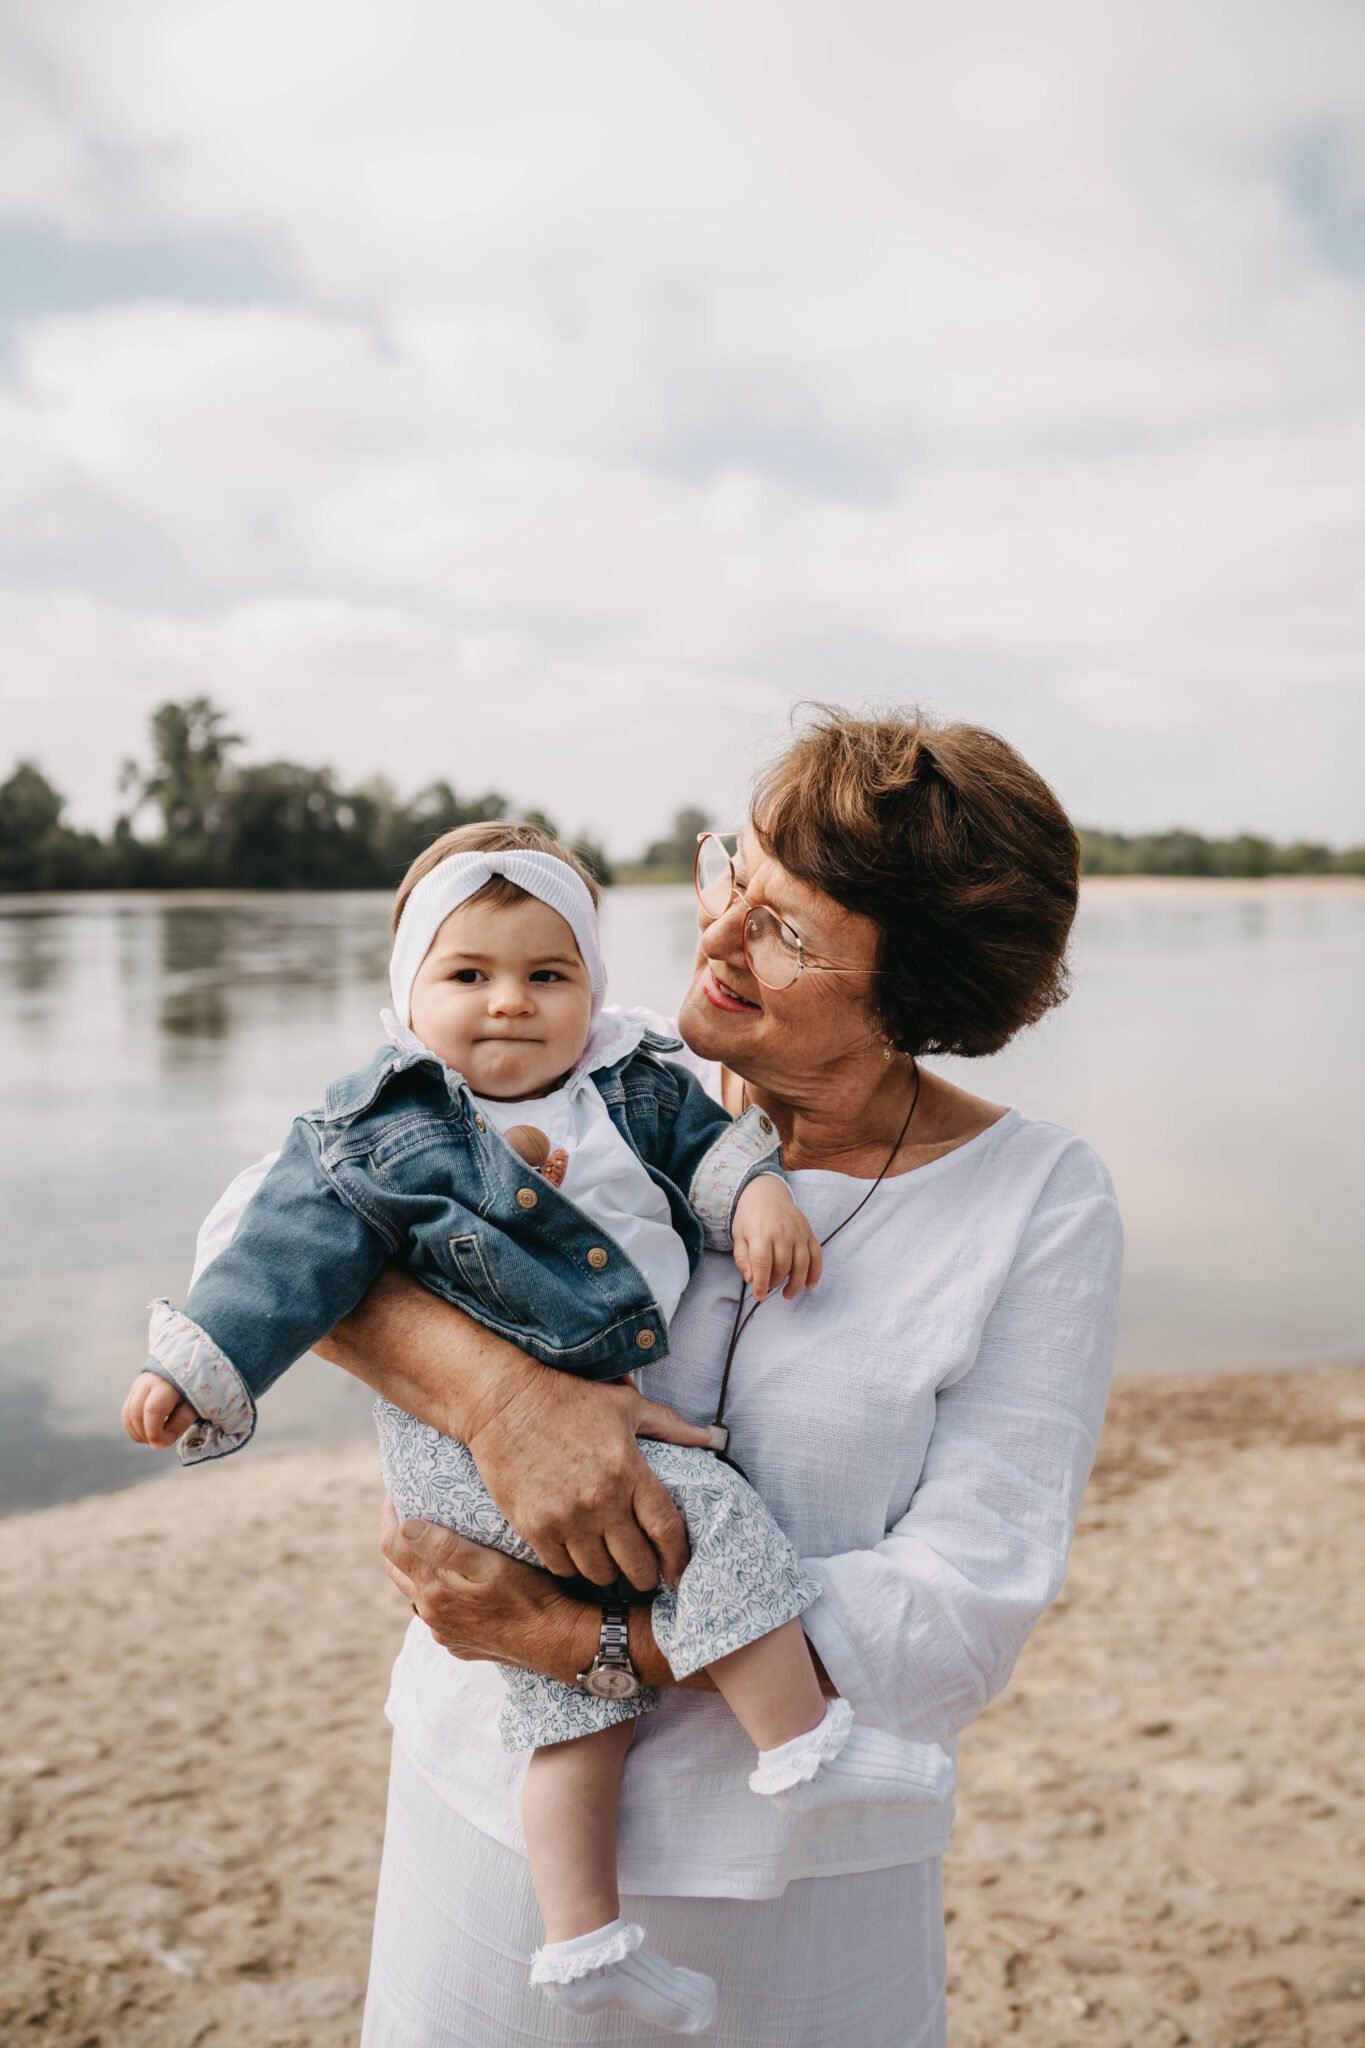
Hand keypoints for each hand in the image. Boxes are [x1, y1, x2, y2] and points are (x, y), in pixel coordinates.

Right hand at [121, 1370, 198, 1447]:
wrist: (187, 1367)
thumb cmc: (193, 1389)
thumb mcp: (193, 1405)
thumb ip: (179, 1424)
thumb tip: (159, 1444)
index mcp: (166, 1384)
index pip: (153, 1410)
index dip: (154, 1432)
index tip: (162, 1444)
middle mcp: (147, 1382)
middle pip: (136, 1413)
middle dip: (145, 1434)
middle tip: (159, 1442)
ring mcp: (137, 1385)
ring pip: (127, 1415)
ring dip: (137, 1433)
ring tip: (154, 1439)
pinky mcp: (133, 1390)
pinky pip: (126, 1413)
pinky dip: (133, 1428)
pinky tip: (146, 1433)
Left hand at [379, 1498, 595, 1680]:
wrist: (557, 1642)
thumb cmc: (530, 1596)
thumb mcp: (492, 1564)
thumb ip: (445, 1547)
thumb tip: (405, 1526)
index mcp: (434, 1590)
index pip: (393, 1545)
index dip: (389, 1515)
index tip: (395, 1491)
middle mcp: (431, 1614)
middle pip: (396, 1568)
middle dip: (396, 1537)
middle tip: (408, 1509)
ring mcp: (443, 1631)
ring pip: (414, 1592)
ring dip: (414, 1566)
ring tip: (429, 1540)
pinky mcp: (457, 1642)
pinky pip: (435, 1612)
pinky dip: (435, 1591)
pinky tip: (455, 1579)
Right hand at [466, 1371, 716, 1593]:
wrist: (504, 1401)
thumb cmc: (568, 1399)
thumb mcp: (625, 1405)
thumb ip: (671, 1426)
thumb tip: (712, 1438)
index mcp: (628, 1469)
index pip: (666, 1529)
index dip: (678, 1559)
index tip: (680, 1573)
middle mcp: (600, 1499)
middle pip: (635, 1562)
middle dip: (645, 1574)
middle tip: (645, 1574)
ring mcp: (565, 1517)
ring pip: (599, 1573)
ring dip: (609, 1572)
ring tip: (610, 1562)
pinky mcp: (533, 1526)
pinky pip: (563, 1568)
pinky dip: (573, 1567)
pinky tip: (577, 1553)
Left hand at [732, 1177, 823, 1302]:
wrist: (767, 1193)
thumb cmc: (750, 1216)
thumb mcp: (738, 1235)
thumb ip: (742, 1258)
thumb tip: (751, 1279)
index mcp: (761, 1233)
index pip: (762, 1264)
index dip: (761, 1283)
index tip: (759, 1296)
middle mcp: (782, 1233)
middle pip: (783, 1266)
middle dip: (775, 1282)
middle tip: (769, 1287)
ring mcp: (798, 1233)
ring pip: (802, 1264)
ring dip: (796, 1283)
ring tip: (787, 1294)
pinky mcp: (809, 1233)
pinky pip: (816, 1256)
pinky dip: (815, 1272)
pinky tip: (809, 1285)